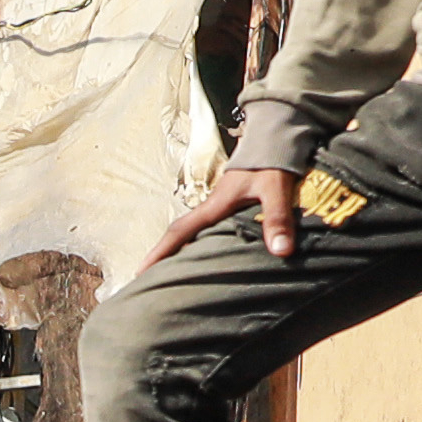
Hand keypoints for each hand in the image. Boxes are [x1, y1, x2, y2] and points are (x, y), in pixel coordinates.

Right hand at [128, 164, 307, 278]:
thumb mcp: (276, 188)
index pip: (180, 230)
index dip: (160, 251)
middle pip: (178, 235)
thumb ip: (277, 218)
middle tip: (147, 283)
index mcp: (214, 204)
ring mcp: (218, 209)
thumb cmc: (271, 161)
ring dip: (178, 253)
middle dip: (161, 257)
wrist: (273, 138)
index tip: (141, 271)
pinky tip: (201, 261)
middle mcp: (211, 208)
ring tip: (169, 278)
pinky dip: (197, 247)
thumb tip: (281, 251)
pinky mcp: (228, 209)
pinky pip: (207, 232)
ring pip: (191, 234)